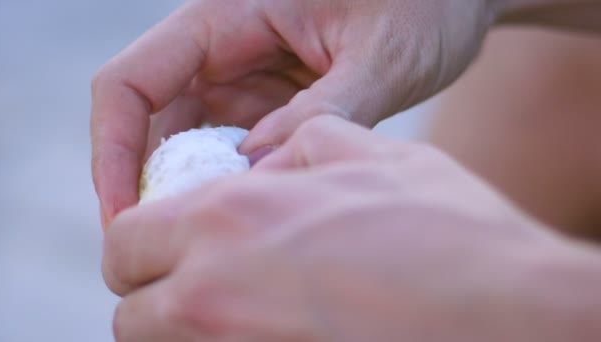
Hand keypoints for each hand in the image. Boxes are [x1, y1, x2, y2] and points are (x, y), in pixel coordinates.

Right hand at [90, 0, 496, 224]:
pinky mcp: (268, 106)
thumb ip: (323, 112)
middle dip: (148, 187)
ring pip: (186, 144)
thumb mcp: (383, 56)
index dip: (112, 151)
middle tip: (171, 251)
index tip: (124, 217)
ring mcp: (243, 80)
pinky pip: (229, 153)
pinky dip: (229, 189)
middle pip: (149, 121)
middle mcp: (222, 48)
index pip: (132, 80)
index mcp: (227, 15)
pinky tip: (250, 219)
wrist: (452, 2)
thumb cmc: (424, 5)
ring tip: (216, 242)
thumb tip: (257, 171)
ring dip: (189, 193)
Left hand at [103, 116, 600, 340]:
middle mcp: (212, 295)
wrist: (507, 313)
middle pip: (130, 313)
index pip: (123, 243)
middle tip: (198, 280)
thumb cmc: (444, 230)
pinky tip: (268, 325)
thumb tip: (270, 160)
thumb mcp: (365, 153)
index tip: (164, 246)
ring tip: (236, 305)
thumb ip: (297, 147)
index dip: (140, 244)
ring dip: (181, 329)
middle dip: (154, 293)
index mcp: (226, 220)